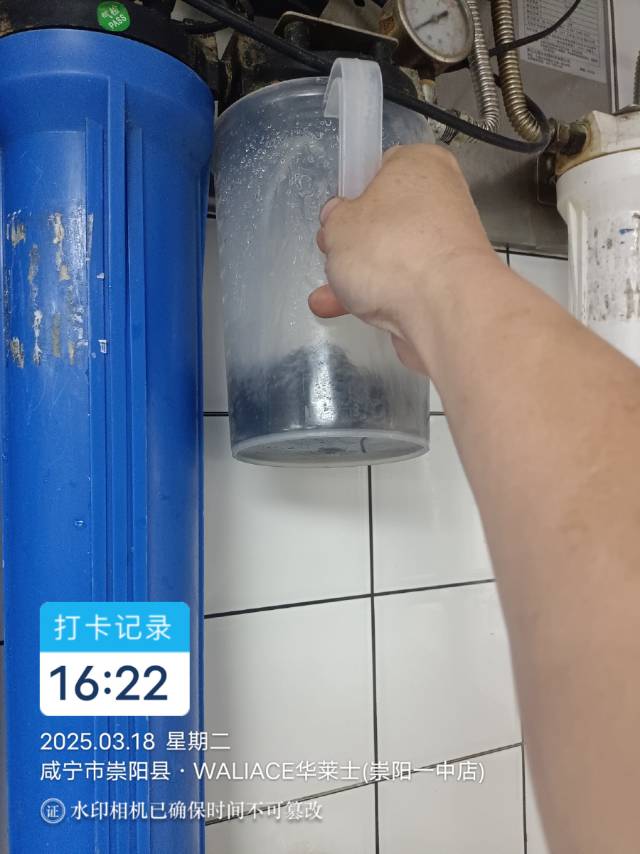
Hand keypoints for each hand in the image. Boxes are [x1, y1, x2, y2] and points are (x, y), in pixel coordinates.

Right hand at [309, 144, 498, 370]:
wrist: (444, 307)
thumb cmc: (389, 249)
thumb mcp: (339, 225)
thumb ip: (334, 220)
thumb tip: (340, 218)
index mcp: (420, 164)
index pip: (381, 170)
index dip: (353, 196)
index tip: (337, 218)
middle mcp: (441, 199)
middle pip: (385, 218)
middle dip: (354, 242)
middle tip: (333, 255)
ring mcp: (447, 244)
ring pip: (392, 255)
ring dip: (358, 276)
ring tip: (327, 297)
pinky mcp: (447, 283)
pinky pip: (404, 284)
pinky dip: (377, 295)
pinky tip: (343, 310)